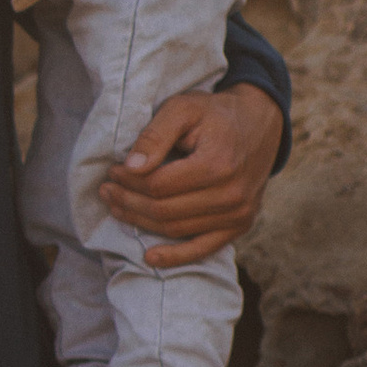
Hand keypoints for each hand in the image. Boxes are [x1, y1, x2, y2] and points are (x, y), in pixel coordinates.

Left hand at [100, 85, 283, 267]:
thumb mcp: (183, 109)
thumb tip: (131, 167)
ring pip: (176, 229)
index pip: (158, 185)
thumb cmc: (216, 114)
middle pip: (164, 210)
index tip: (112, 171)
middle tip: (107, 191)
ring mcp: (238, 214)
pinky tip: (150, 258)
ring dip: (141, 223)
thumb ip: (156, 135)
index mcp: (218, 164)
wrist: (260, 123)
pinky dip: (175, 257)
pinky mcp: (240, 225)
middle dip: (128, 202)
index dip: (129, 181)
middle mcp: (232, 195)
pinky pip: (203, 249)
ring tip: (118, 208)